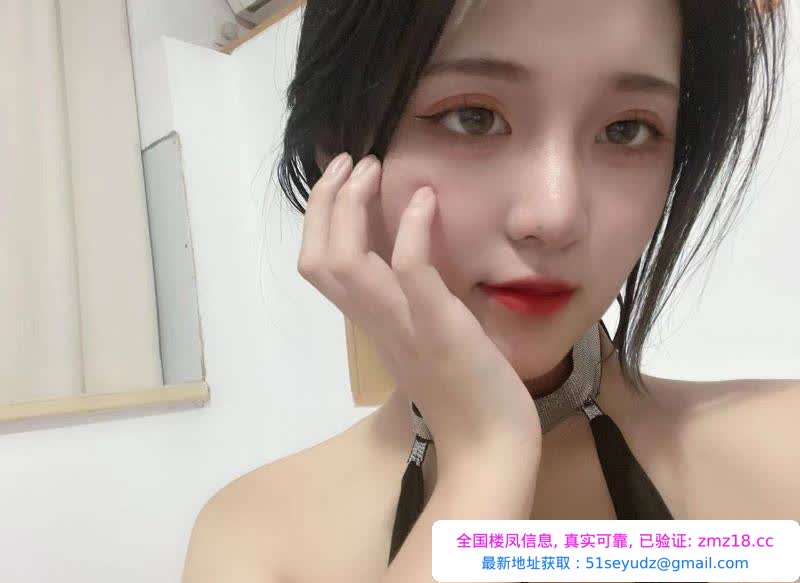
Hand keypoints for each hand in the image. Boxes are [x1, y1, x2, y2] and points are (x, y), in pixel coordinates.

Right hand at [298, 152, 541, 460]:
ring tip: (370, 167)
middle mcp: (376, 324)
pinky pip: (411, 274)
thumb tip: (416, 265)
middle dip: (325, 202)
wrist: (491, 446)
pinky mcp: (440, 329)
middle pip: (317, 260)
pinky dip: (412, 231)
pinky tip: (427, 198)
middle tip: (351, 161)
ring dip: (351, 206)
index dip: (321, 218)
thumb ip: (412, 305)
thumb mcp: (427, 340)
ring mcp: (404, 327)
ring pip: (345, 264)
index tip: (344, 180)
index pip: (320, 268)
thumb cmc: (466, 395)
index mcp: (372, 325)